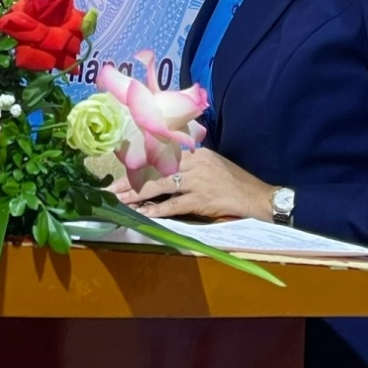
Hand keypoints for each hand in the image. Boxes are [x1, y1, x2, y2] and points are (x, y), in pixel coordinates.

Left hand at [112, 144, 276, 221]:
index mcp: (195, 152)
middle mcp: (193, 163)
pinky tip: (143, 215)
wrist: (256, 196)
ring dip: (136, 196)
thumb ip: (190, 161)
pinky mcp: (200, 200)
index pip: (159, 155)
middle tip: (111, 190)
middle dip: (130, 181)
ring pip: (159, 186)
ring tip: (120, 202)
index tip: (121, 171)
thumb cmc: (233, 181)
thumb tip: (166, 166)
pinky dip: (157, 210)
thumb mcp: (212, 162)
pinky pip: (173, 205)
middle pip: (154, 170)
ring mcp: (196, 181)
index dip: (138, 164)